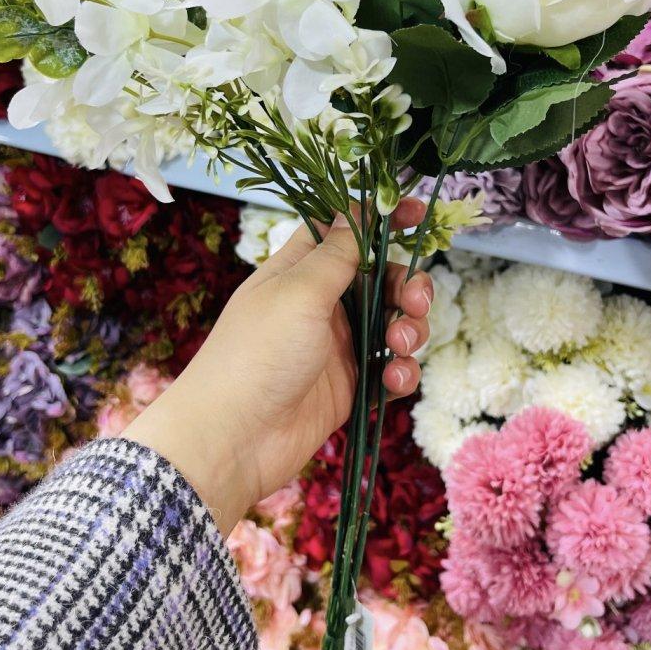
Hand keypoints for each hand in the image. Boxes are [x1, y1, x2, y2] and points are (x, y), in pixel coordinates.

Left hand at [124, 200, 433, 534]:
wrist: (234, 439)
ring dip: (409, 330)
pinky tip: (392, 380)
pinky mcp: (348, 386)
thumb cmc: (256, 355)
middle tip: (414, 302)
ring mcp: (336, 346)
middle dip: (408, 285)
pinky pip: (390, 370)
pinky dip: (400, 372)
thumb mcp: (299, 292)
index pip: (345, 230)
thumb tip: (357, 210)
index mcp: (300, 270)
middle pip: (381, 278)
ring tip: (400, 345)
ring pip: (393, 324)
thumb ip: (337, 254)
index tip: (417, 212)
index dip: (380, 218)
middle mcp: (320, 304)